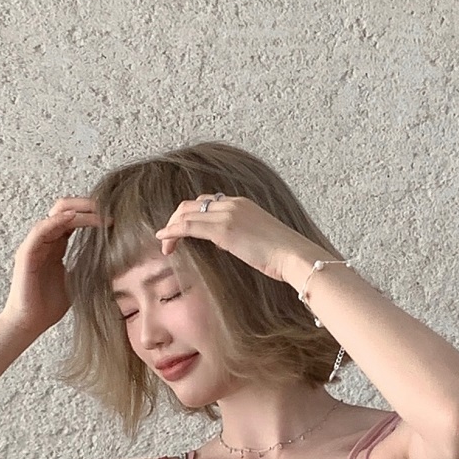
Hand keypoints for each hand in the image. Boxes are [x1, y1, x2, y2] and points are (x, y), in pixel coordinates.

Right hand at [2, 193, 104, 338]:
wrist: (30, 322)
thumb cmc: (50, 305)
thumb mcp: (79, 281)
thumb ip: (90, 267)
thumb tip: (117, 261)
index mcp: (56, 245)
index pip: (74, 219)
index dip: (92, 214)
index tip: (114, 216)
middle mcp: (45, 240)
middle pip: (64, 209)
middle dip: (87, 205)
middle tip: (109, 208)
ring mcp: (35, 245)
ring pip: (55, 215)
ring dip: (78, 211)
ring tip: (99, 212)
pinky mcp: (26, 253)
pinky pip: (40, 230)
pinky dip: (56, 221)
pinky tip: (73, 217)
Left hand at [156, 192, 320, 287]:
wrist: (294, 255)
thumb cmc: (283, 254)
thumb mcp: (261, 237)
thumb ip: (244, 234)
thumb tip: (232, 242)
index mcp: (242, 203)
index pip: (206, 203)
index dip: (190, 215)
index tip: (183, 231)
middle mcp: (232, 204)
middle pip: (192, 205)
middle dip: (176, 220)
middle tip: (168, 238)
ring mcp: (227, 215)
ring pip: (186, 214)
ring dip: (171, 228)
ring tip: (165, 244)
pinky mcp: (224, 230)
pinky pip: (189, 226)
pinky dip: (172, 232)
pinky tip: (164, 240)